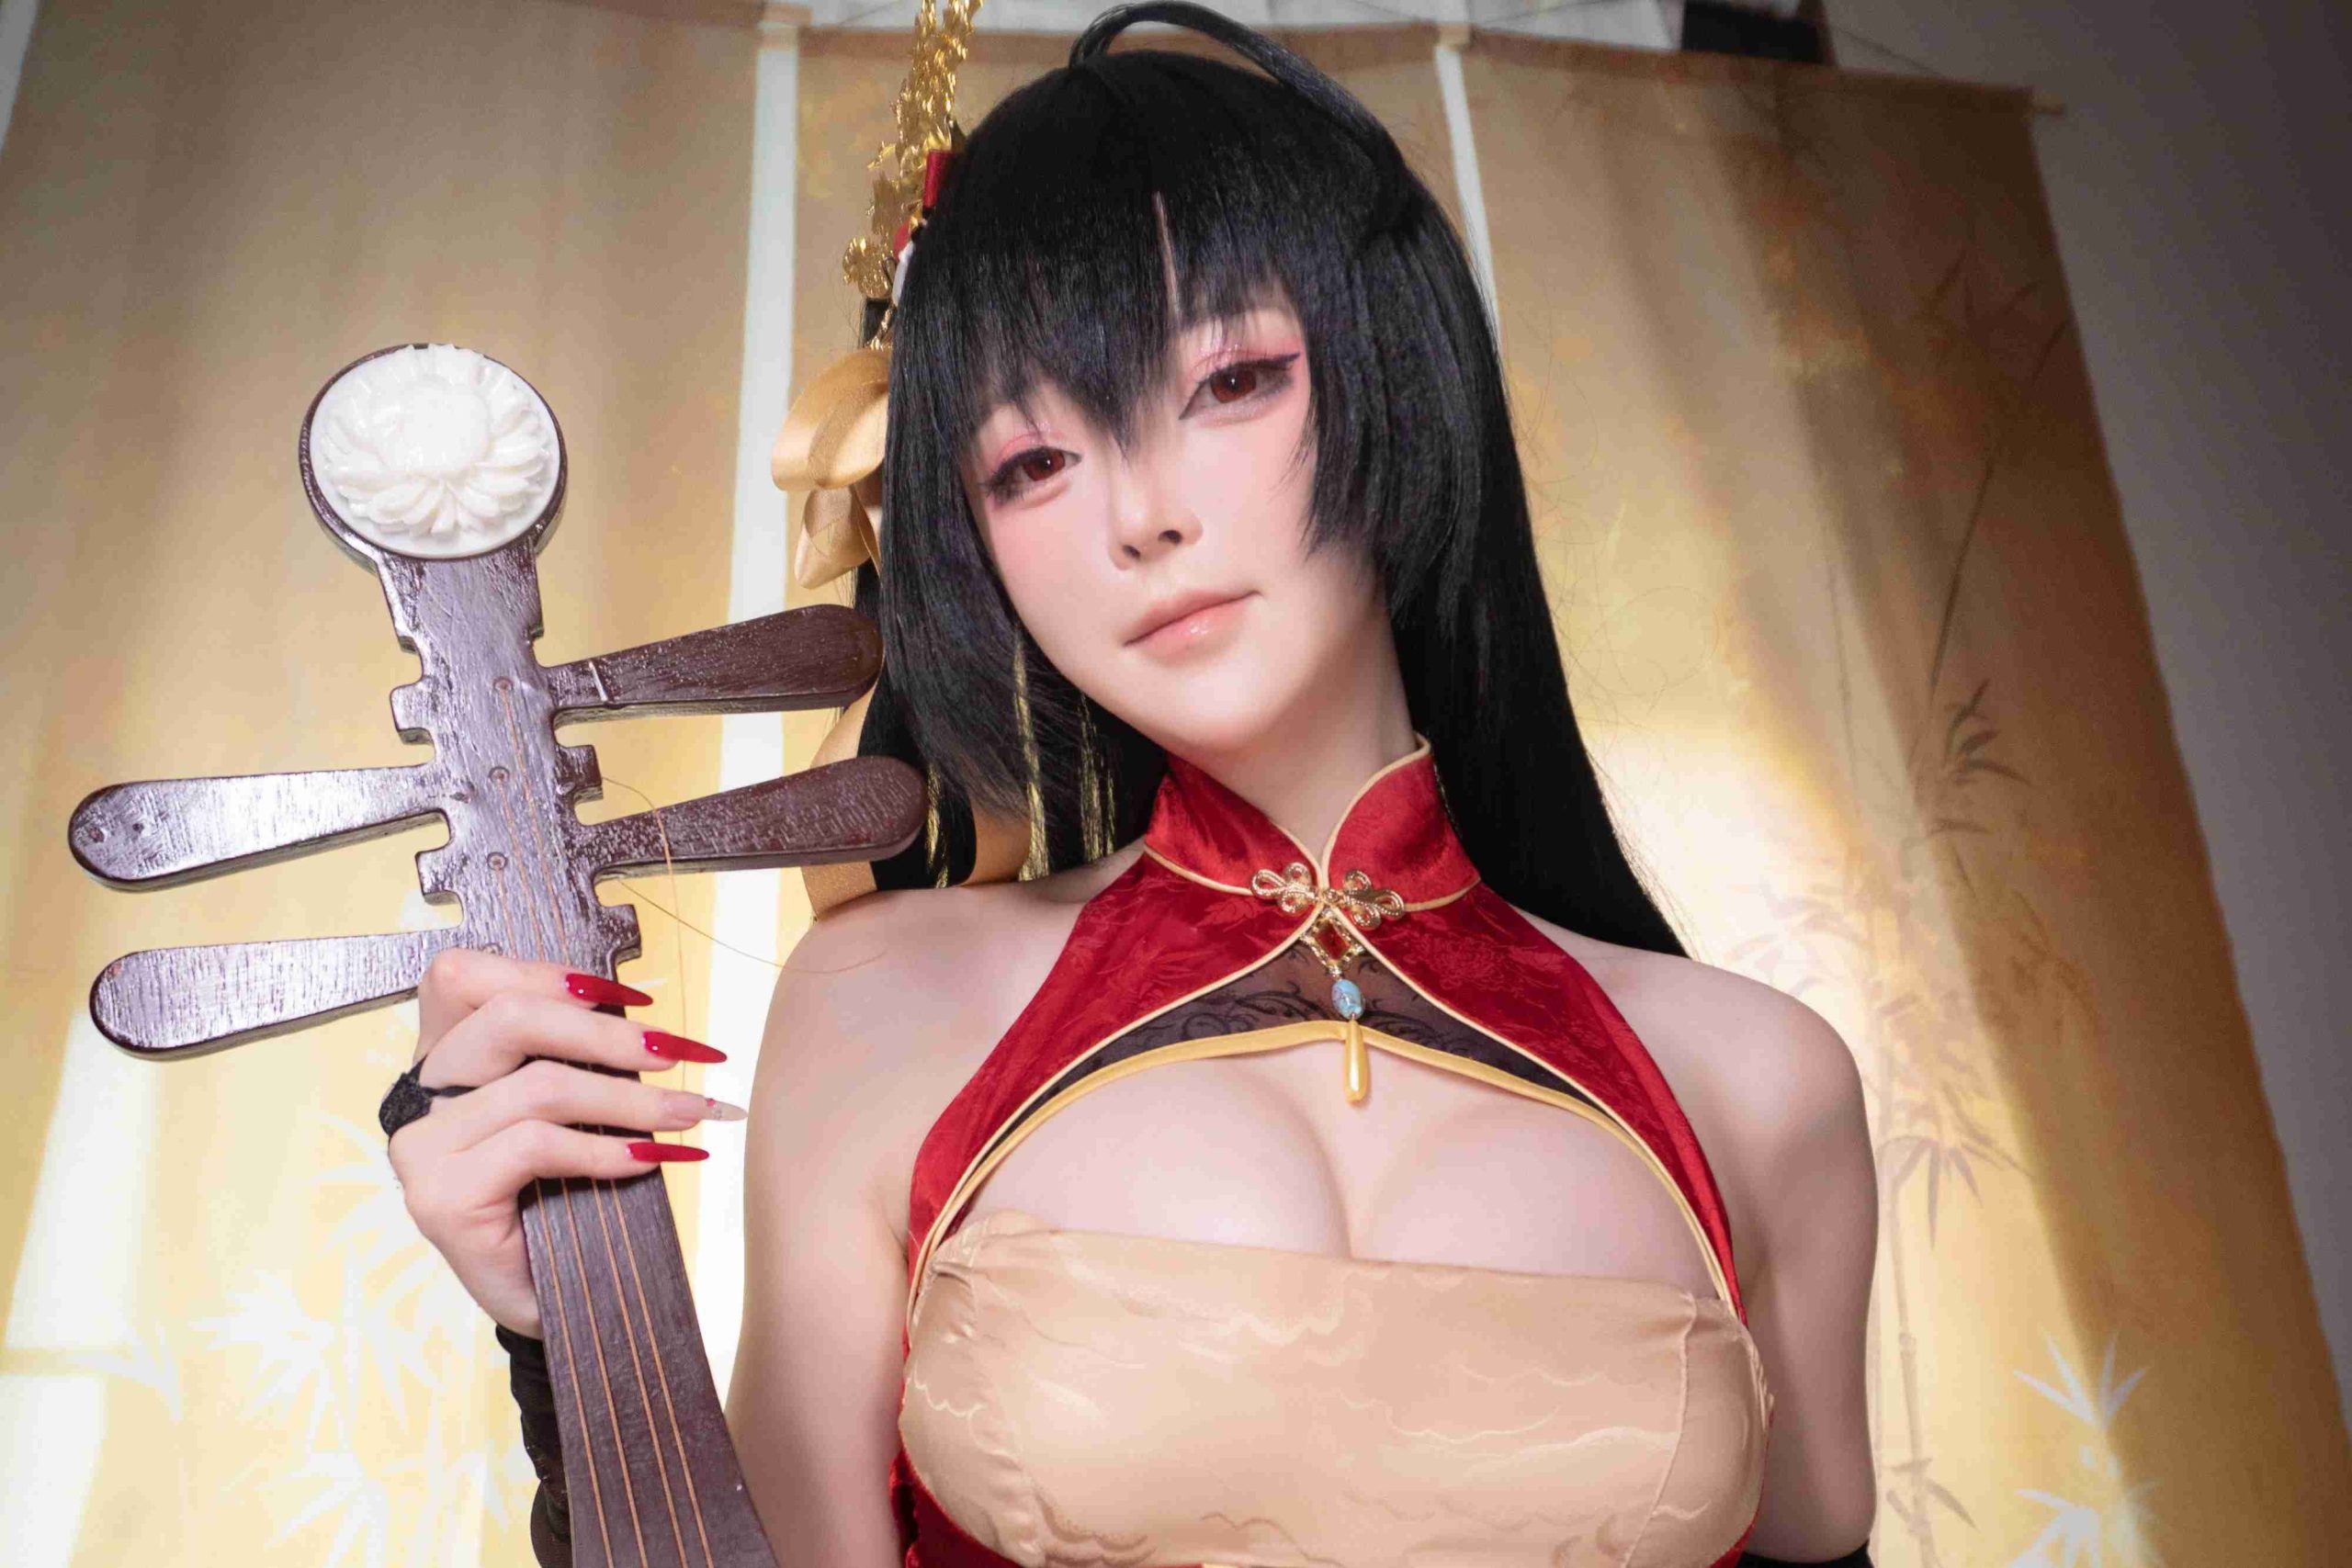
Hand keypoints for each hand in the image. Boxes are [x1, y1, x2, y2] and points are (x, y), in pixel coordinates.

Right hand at [389, 948, 742, 1337]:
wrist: (552, 1301)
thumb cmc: (565, 1196)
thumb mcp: (569, 1111)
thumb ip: (575, 1056)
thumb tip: (645, 1016)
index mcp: (443, 1058)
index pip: (466, 977)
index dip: (549, 973)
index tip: (636, 998)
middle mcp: (420, 1096)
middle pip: (511, 1018)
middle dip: (612, 1034)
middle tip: (686, 1055)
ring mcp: (424, 1149)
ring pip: (539, 1086)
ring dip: (633, 1100)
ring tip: (692, 1116)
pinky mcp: (443, 1198)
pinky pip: (536, 1146)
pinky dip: (605, 1150)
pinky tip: (649, 1159)